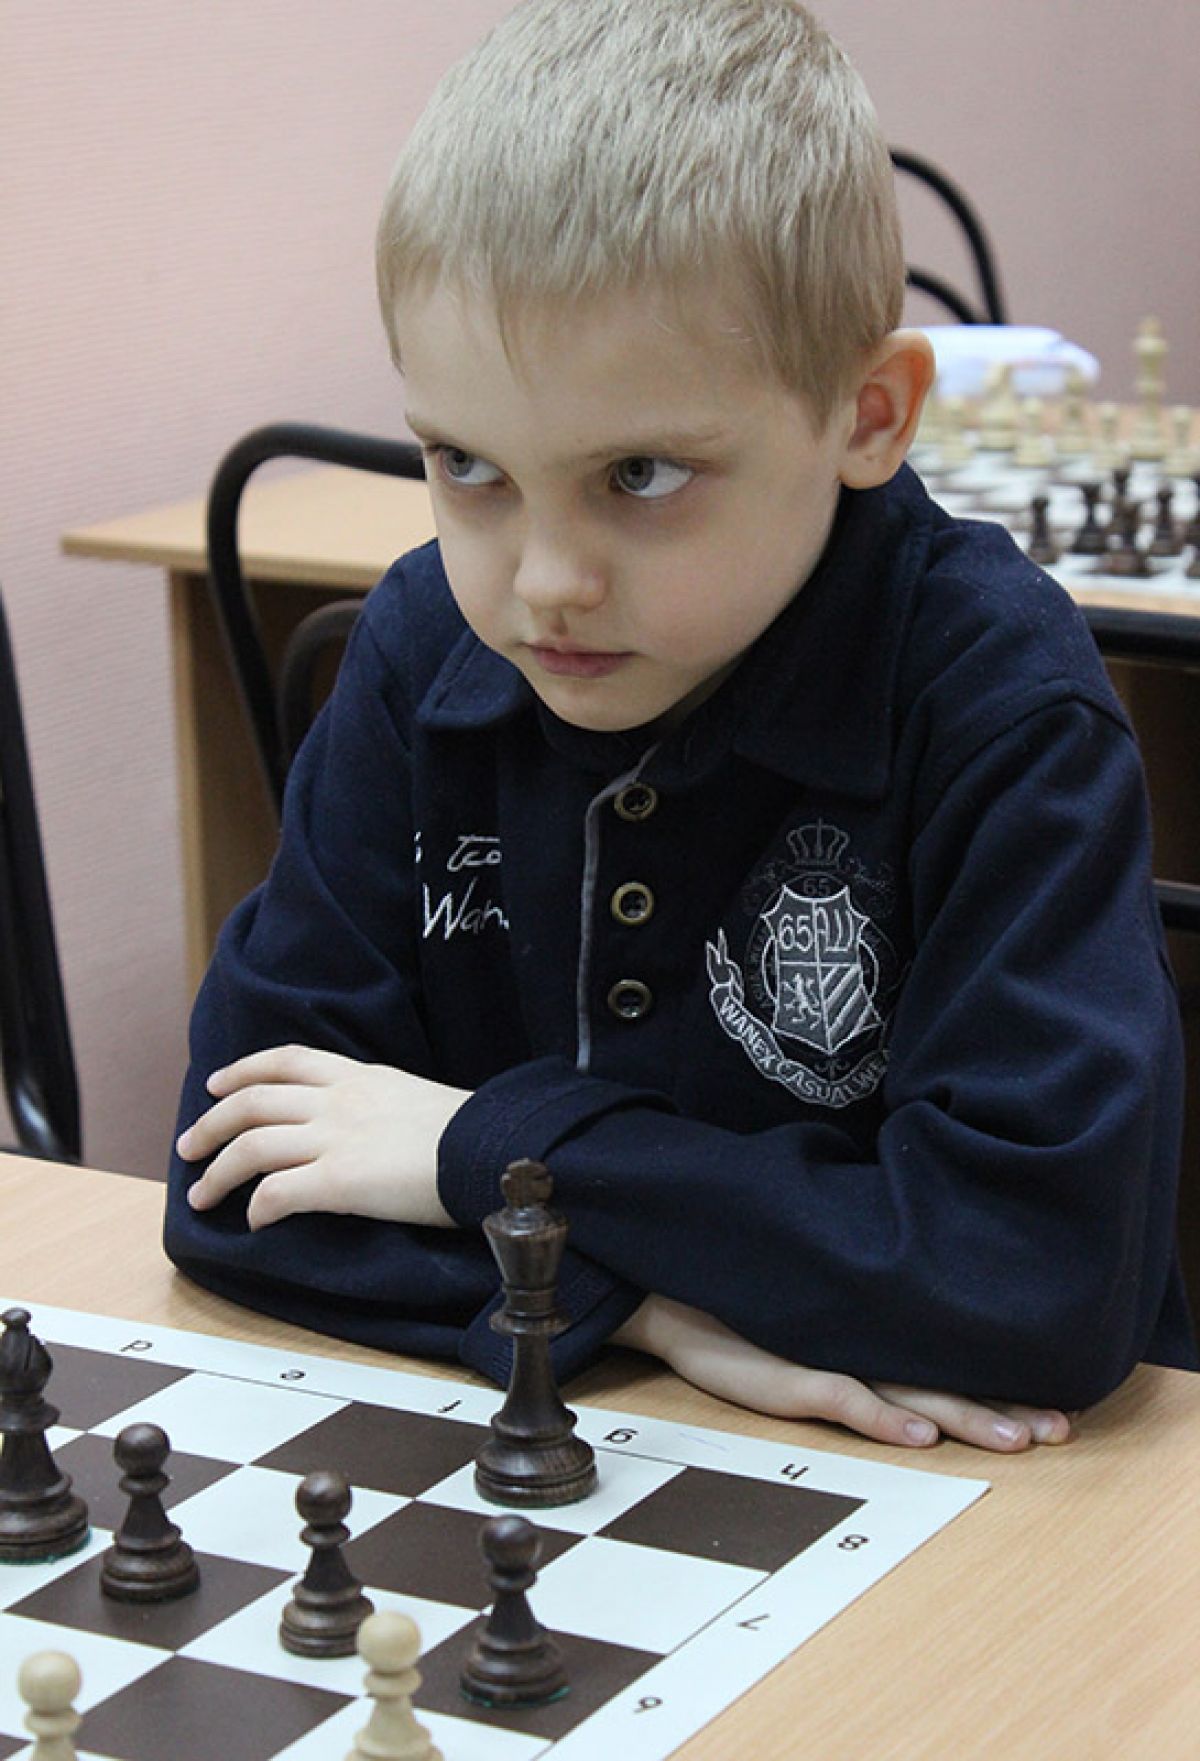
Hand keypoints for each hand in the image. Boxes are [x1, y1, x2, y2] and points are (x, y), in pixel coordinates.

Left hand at [175, 1045, 469, 1231]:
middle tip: (188, 1147)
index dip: (244, 1069)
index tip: (219, 1084)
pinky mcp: (339, 1181)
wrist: (493, 1151)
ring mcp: (335, 1139)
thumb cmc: (471, 1134)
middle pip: (252, 1101)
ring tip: (201, 1195)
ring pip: (251, 1146)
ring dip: (217, 1172)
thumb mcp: (418, 1098)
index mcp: (361, 1077)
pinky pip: (277, 1192)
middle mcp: (339, 1101)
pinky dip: (257, 1208)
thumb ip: (382, 1105)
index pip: (289, 1060)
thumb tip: (369, 1129)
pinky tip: (254, 1222)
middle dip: (212, 1124)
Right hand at [612, 1295, 1069, 1452]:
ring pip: (911, 1389)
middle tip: (1061, 1431)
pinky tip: (920, 1435)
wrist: (671, 1288)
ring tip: (1017, 1440)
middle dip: (1004, 1409)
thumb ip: (852, 1339)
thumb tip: (906, 1367)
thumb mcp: (802, 1328)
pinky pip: (846, 1396)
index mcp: (869, 1339)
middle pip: (946, 1381)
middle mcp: (861, 1346)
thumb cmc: (742, 1305)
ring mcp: (829, 1358)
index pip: (948, 1366)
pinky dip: (885, 1416)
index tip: (1060, 1410)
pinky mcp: (789, 1372)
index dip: (1001, 1388)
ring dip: (965, 1415)